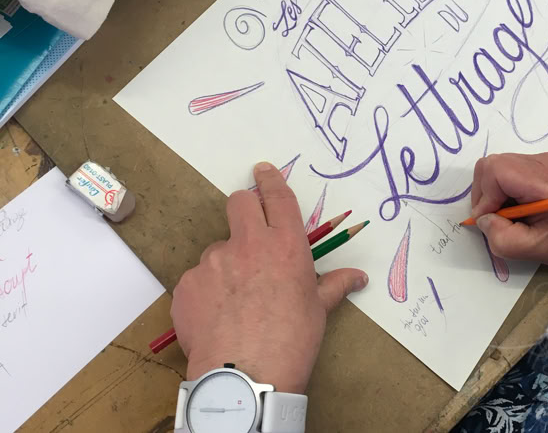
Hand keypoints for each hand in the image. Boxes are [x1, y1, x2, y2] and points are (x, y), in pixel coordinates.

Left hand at [171, 162, 368, 391]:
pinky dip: (207, 293)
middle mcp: (248, 244)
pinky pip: (198, 280)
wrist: (244, 377)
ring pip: (218, 248)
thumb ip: (335, 285)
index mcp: (285, 245)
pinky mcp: (187, 284)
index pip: (278, 197)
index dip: (271, 179)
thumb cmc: (291, 341)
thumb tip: (359, 277)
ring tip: (235, 301)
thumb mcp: (319, 310)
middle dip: (243, 206)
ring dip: (227, 264)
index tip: (263, 170)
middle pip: (239, 202)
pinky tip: (217, 318)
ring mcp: (213, 262)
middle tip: (249, 228)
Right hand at [471, 152, 547, 267]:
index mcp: (541, 179)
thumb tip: (484, 221)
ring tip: (514, 216)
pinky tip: (527, 209)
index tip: (493, 223)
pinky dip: (511, 188)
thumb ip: (503, 238)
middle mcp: (542, 161)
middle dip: (486, 193)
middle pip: (492, 165)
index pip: (493, 171)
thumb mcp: (540, 248)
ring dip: (498, 191)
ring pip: (502, 166)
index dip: (484, 198)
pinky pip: (518, 169)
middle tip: (498, 220)